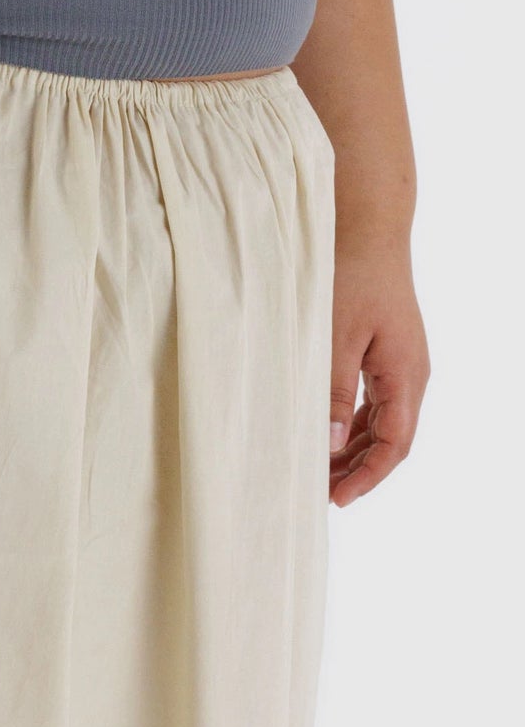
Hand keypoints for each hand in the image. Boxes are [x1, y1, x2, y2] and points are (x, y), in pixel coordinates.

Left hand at [329, 239, 429, 505]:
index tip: (336, 498)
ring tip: (317, 466)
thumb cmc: (350, 275)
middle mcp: (409, 374)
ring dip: (351, 445)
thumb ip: (332, 390)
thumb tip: (328, 444)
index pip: (394, 445)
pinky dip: (349, 418)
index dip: (366, 476)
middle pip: (389, 438)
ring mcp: (398, 361)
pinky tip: (323, 426)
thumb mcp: (334, 336)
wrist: (365, 228)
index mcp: (405, 376)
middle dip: (357, 467)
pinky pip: (370, 397)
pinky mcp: (383, 348)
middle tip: (318, 490)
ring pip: (379, 419)